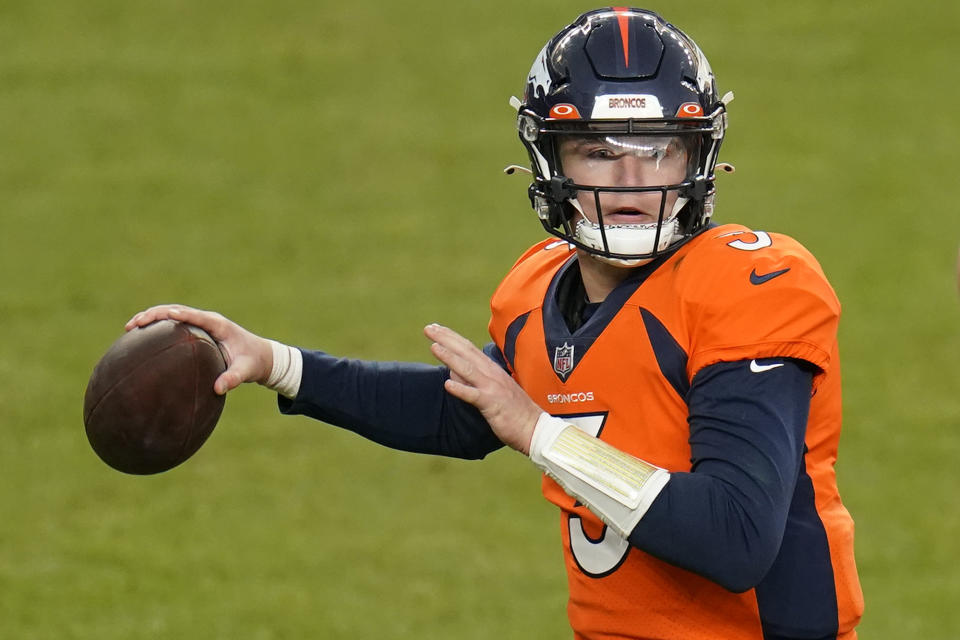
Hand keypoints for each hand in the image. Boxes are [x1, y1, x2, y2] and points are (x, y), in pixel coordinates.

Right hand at [125, 304, 272, 394]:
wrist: (260, 356)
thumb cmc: (253, 362)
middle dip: (154, 314)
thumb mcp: (246, 371)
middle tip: (134, 324)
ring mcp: (201, 324)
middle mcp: (207, 321)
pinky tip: (140, 339)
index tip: (162, 317)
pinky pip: (174, 326)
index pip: (195, 316)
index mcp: (218, 325)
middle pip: (176, 310)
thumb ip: (234, 378)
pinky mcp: (196, 331)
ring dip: (151, 318)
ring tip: (129, 327)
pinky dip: (157, 328)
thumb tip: (218, 389)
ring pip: (172, 315)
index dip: (178, 314)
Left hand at [424, 323, 541, 454]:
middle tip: (429, 328)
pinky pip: (474, 395)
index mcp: (492, 370)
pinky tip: (447, 384)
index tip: (436, 328)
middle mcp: (491, 374)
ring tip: (433, 347)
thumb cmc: (514, 411)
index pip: (468, 348)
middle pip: (466, 352)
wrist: (535, 428)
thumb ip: (472, 379)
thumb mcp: (492, 390)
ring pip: (468, 369)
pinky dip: (461, 389)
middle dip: (446, 339)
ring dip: (450, 357)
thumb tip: (452, 370)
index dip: (451, 337)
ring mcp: (492, 388)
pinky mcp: (493, 404)